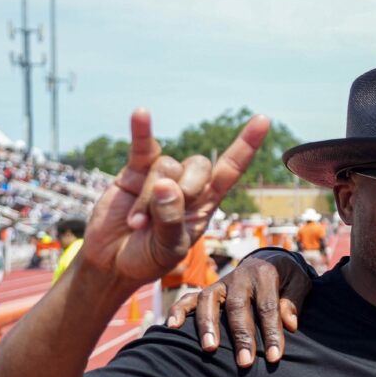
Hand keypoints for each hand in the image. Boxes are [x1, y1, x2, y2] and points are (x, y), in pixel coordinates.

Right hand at [79, 109, 268, 287]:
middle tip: (162, 219)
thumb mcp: (168, 248)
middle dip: (186, 189)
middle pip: (199, 165)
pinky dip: (141, 131)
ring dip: (149, 199)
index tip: (263, 120)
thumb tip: (166, 184)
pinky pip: (142, 147)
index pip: (230, 170)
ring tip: (138, 225)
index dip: (246, 146)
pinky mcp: (133, 173)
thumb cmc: (148, 258)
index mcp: (206, 204)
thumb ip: (171, 220)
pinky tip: (141, 114)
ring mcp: (160, 176)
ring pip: (166, 166)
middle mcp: (187, 185)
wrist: (113, 262)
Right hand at [166, 251, 312, 366]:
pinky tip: (172, 328)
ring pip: (208, 300)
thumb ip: (294, 301)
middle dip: (241, 335)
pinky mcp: (208, 290)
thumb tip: (289, 324)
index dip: (271, 332)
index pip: (267, 306)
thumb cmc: (287, 279)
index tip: (274, 356)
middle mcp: (240, 276)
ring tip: (210, 349)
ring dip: (207, 325)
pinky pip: (188, 298)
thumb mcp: (299, 283)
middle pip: (237, 306)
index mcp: (265, 273)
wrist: (270, 260)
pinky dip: (178, 310)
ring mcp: (221, 283)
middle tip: (245, 362)